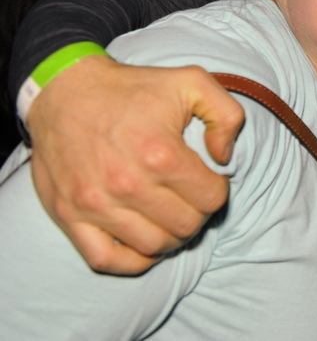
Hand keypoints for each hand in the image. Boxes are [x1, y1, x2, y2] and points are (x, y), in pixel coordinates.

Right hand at [25, 55, 243, 273]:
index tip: (209, 178)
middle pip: (185, 226)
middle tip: (191, 197)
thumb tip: (224, 157)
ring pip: (153, 246)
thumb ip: (226, 115)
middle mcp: (127, 184)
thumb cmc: (132, 88)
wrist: (65, 91)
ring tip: (171, 215)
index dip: (218, 190)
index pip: (211, 198)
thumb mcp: (192, 81)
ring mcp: (95, 204)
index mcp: (160, 153)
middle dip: (198, 213)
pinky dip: (133, 260)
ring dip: (171, 236)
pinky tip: (145, 240)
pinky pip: (106, 260)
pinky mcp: (68, 216)